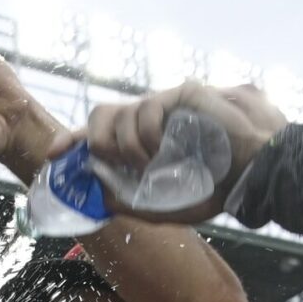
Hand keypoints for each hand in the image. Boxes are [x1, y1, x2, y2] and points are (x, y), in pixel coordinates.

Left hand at [53, 82, 288, 222]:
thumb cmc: (212, 191)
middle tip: (108, 162)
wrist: (249, 178)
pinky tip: (163, 150)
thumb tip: (95, 193)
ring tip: (150, 164)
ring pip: (118, 114)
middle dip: (94, 142)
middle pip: (99, 116)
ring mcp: (165, 107)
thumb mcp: (161, 207)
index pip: (99, 136)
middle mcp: (149, 124)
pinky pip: (145, 108)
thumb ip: (127, 202)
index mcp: (142, 146)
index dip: (72, 141)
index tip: (53, 155)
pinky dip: (147, 135)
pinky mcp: (181, 95)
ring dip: (125, 146)